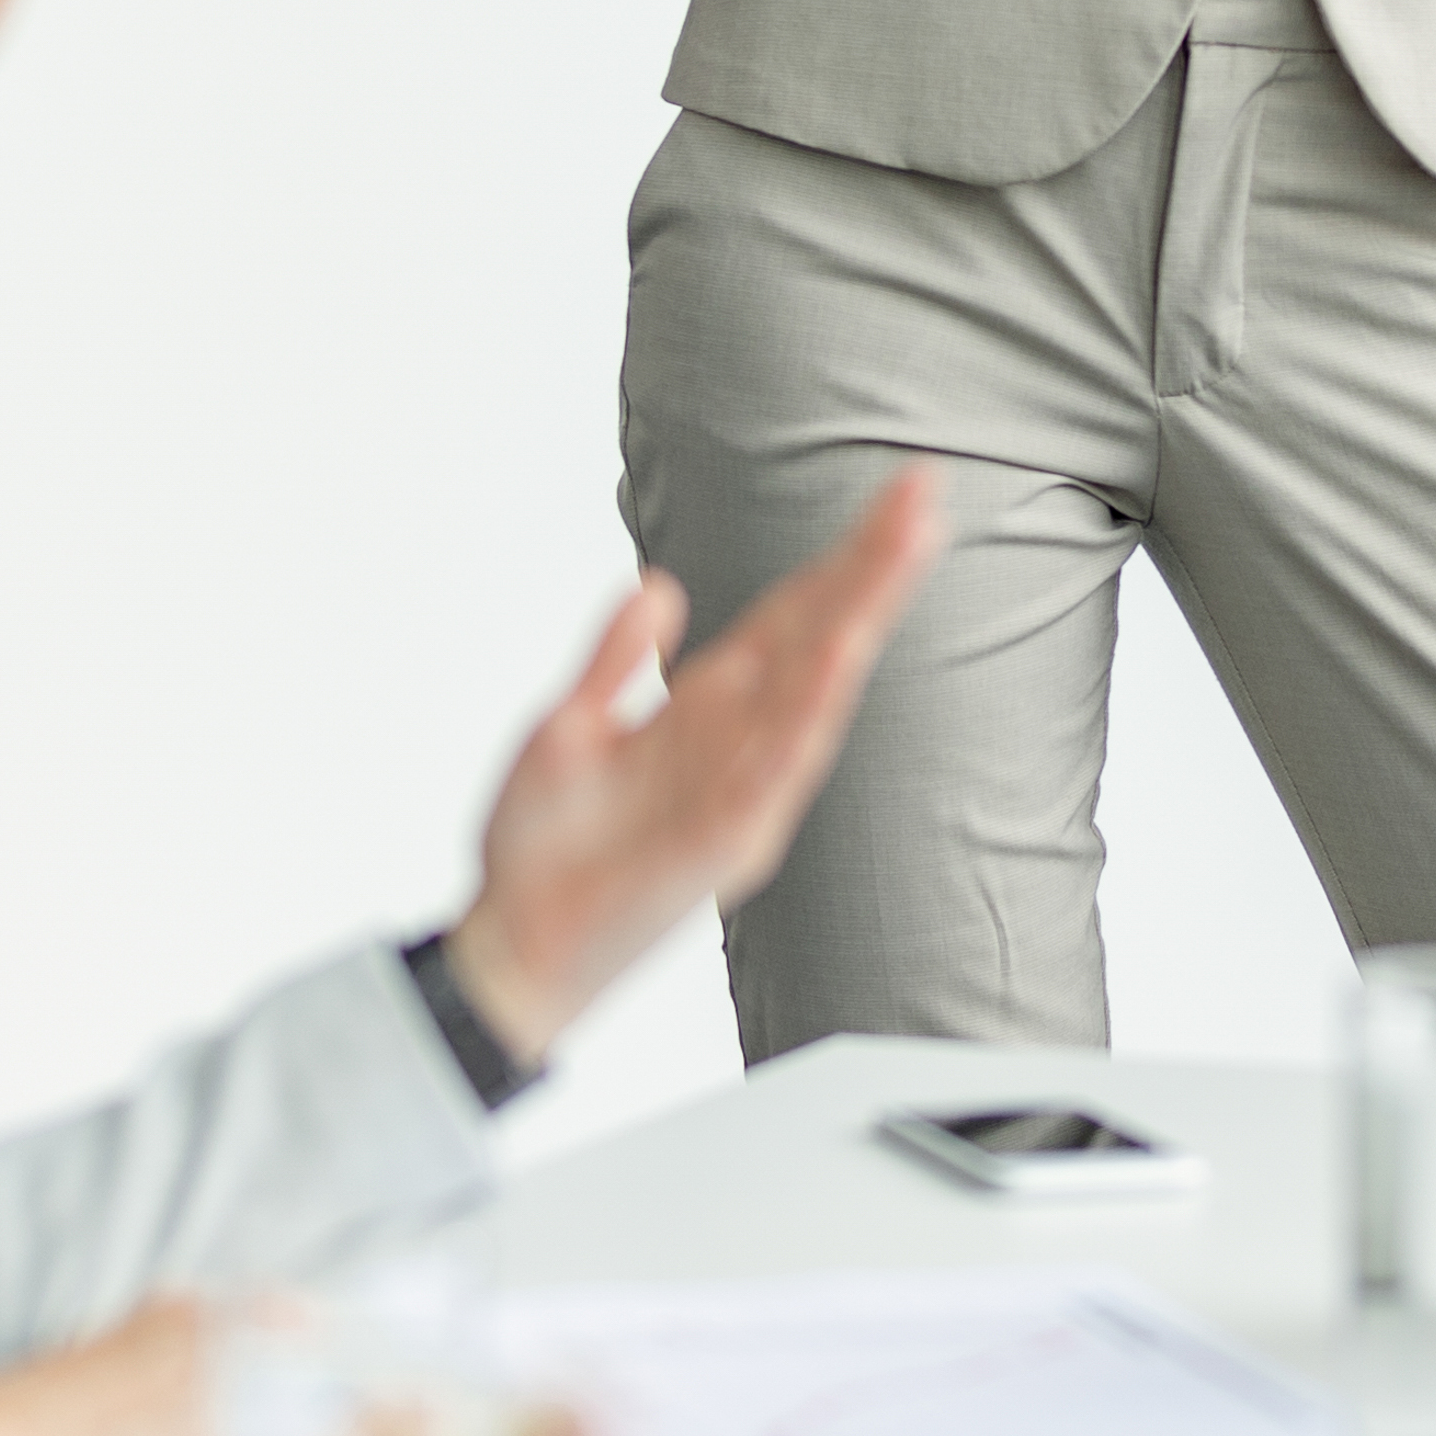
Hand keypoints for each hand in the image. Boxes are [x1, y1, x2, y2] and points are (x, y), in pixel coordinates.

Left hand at [441, 472, 945, 1066]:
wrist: (510, 949)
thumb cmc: (543, 850)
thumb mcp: (568, 730)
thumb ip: (612, 660)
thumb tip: (658, 586)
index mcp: (707, 710)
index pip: (791, 615)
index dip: (840, 554)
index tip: (898, 489)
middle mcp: (739, 741)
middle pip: (820, 633)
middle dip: (873, 562)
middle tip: (925, 486)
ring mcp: (743, 789)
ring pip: (817, 686)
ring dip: (861, 614)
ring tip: (908, 545)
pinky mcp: (725, 840)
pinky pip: (777, 766)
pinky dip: (811, 711)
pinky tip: (842, 657)